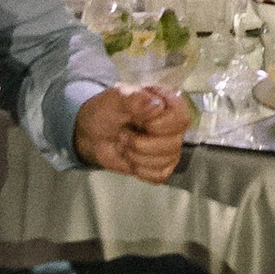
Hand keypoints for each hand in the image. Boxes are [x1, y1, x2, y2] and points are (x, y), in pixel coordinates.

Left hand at [74, 85, 190, 179]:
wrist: (93, 133)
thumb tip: (156, 104)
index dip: (160, 125)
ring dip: (137, 156)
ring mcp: (169, 145)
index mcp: (167, 102)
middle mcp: (172, 125)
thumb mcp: (115, 100)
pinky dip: (140, 170)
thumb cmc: (107, 112)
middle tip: (123, 134)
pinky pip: (160, 174)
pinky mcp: (161, 164)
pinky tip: (131, 158)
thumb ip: (133, 98)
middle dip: (141, 144)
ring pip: (166, 161)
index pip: (181, 117)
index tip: (139, 122)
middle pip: (174, 143)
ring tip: (124, 144)